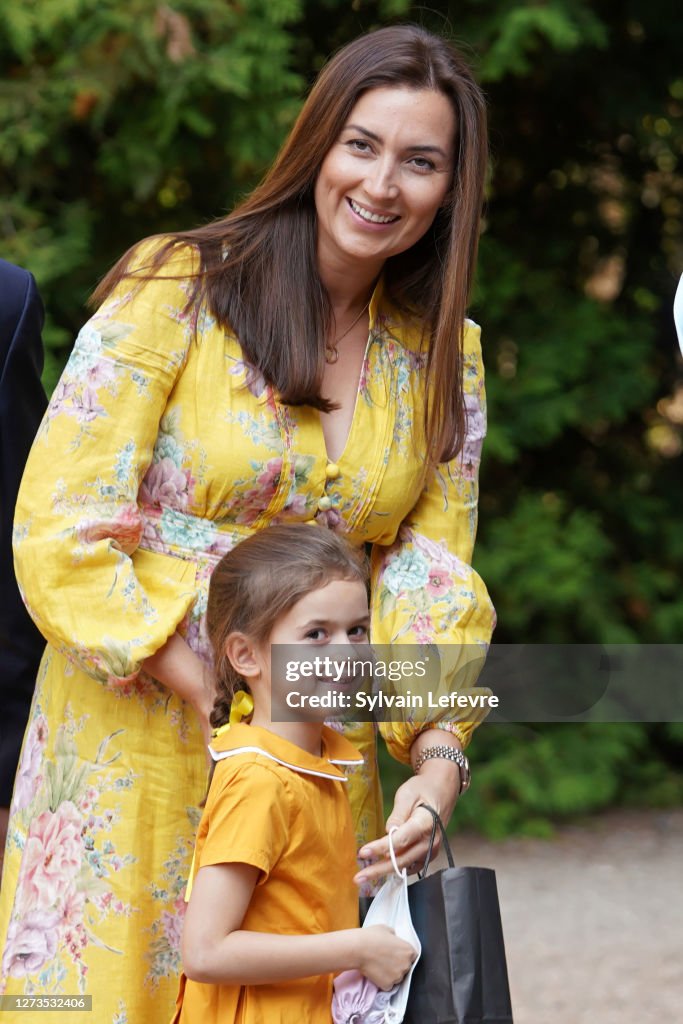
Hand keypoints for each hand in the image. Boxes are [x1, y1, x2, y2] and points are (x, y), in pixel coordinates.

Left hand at [354, 754, 460, 884]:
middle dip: (378, 870)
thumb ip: (397, 815)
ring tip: (364, 877)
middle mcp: (430, 841)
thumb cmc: (422, 789)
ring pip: (405, 866)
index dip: (380, 848)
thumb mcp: (407, 794)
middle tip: (358, 879)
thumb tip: (387, 833)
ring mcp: (431, 850)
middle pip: (402, 860)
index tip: (362, 853)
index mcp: (425, 823)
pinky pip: (411, 866)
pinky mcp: (429, 854)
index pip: (400, 840)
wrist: (441, 791)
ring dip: (385, 872)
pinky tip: (380, 871)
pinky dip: (396, 870)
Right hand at [357, 925, 416, 990]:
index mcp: (408, 950)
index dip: (404, 955)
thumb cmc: (371, 937)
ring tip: (379, 965)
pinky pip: (388, 985)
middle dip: (398, 964)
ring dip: (391, 974)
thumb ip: (394, 936)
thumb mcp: (386, 929)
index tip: (396, 954)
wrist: (358, 949)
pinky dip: (383, 981)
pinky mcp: (388, 985)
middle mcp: (406, 965)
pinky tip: (376, 972)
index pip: (412, 956)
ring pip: (397, 977)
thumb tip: (394, 939)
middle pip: (405, 967)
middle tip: (386, 959)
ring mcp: (397, 976)